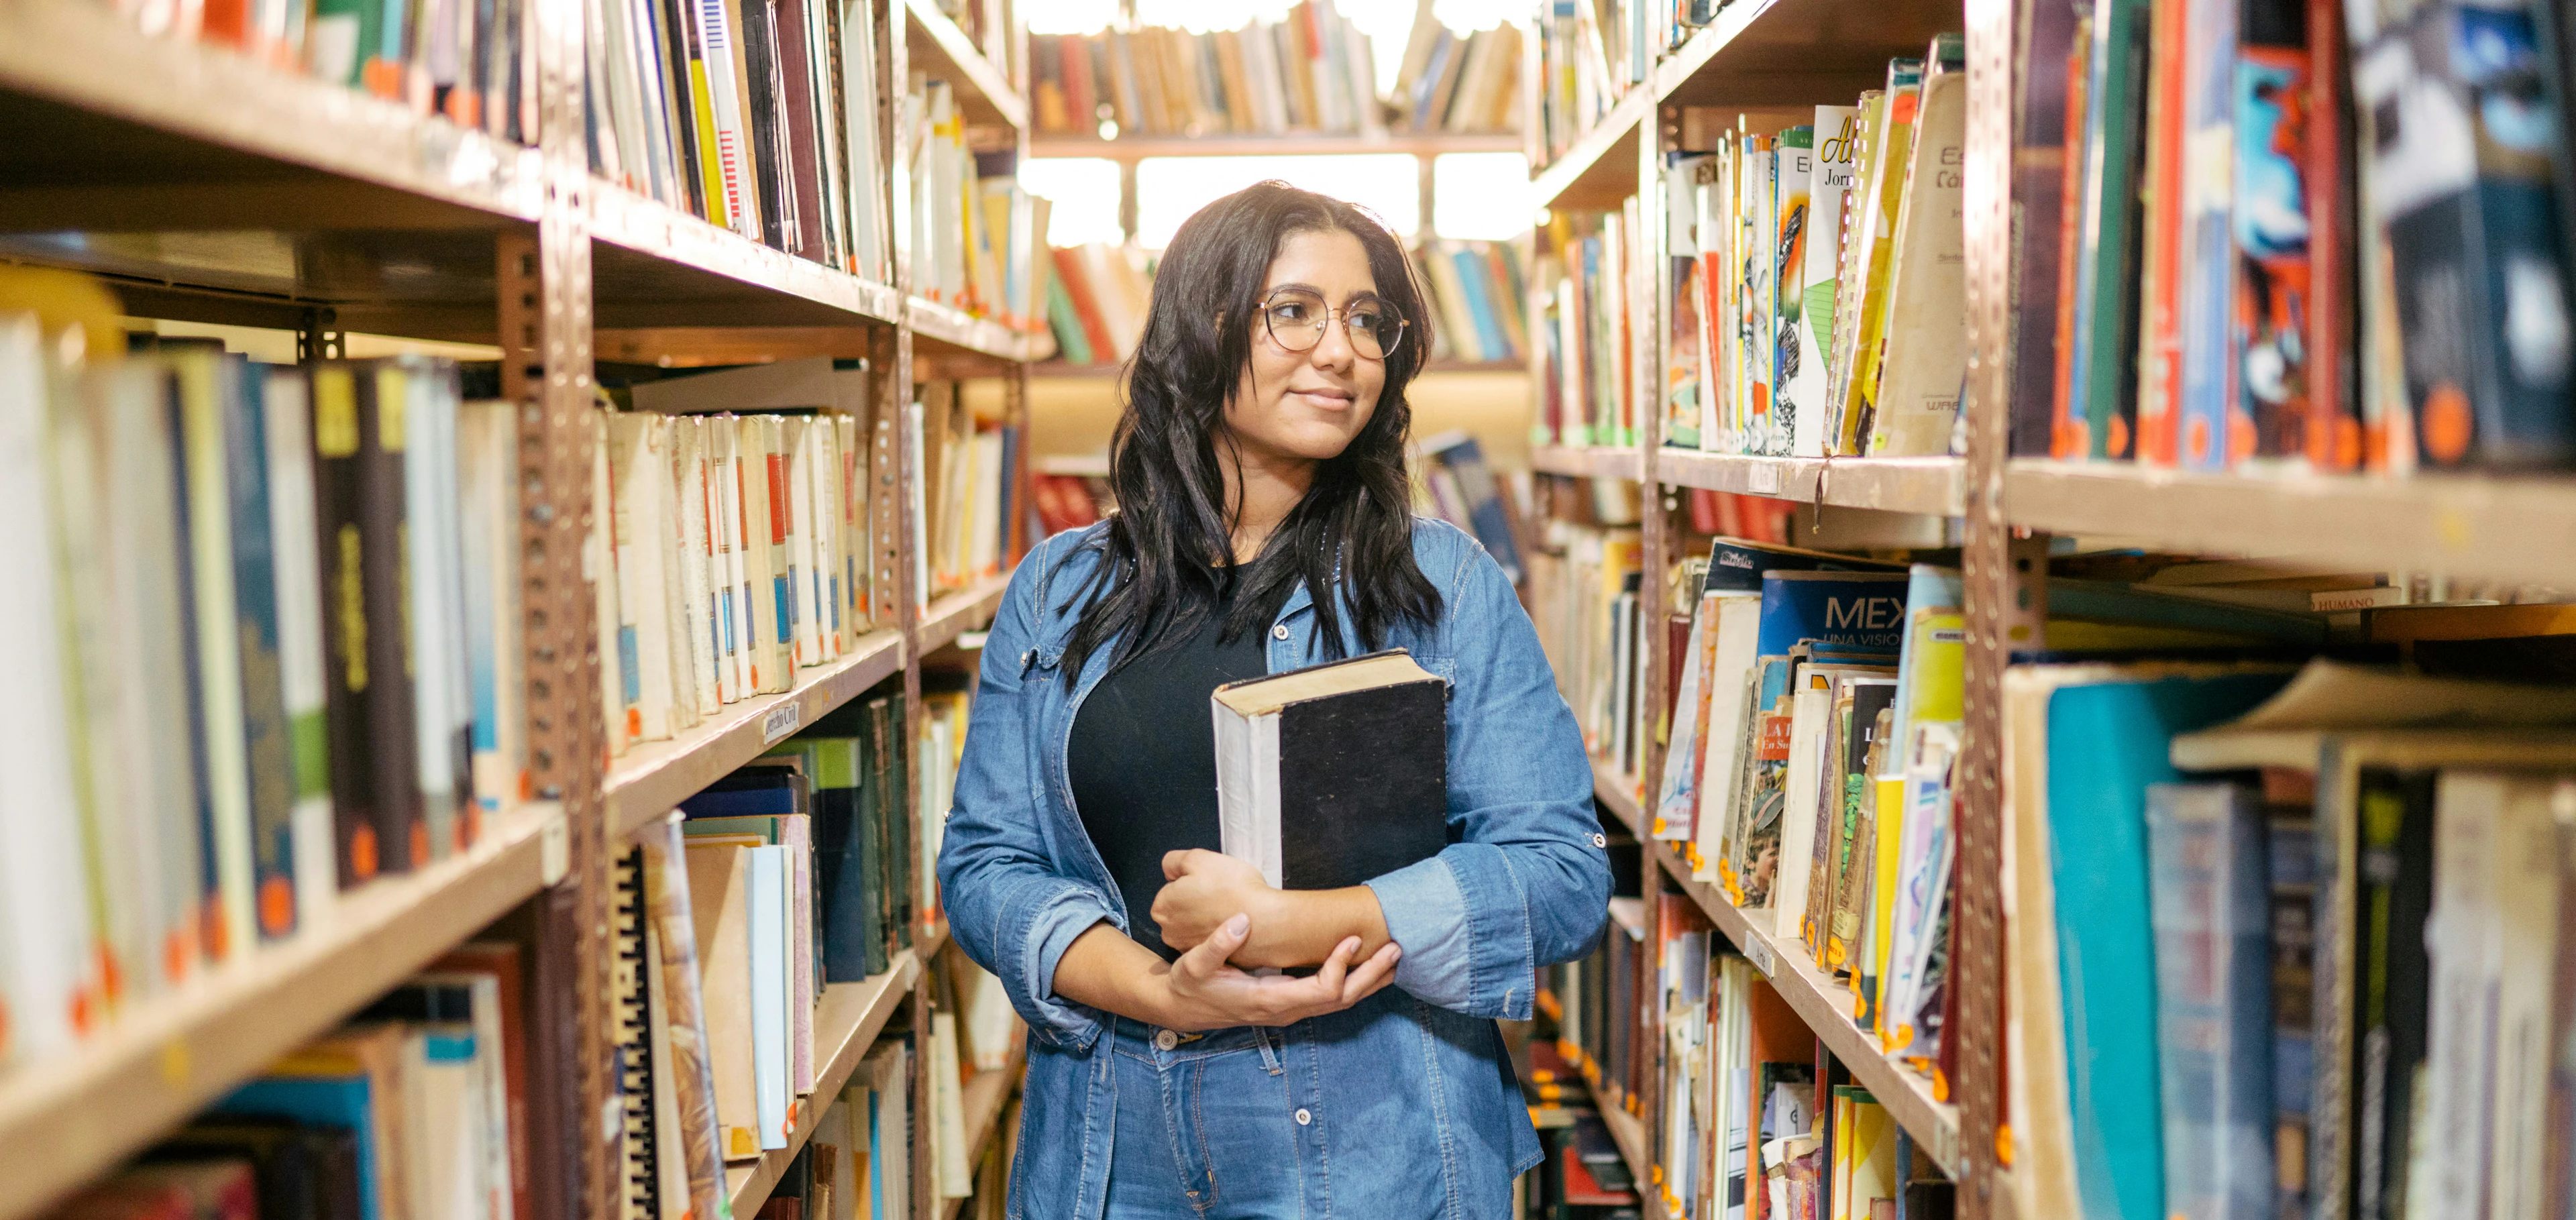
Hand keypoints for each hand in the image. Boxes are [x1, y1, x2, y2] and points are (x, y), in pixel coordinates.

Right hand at [1150, 913, 1400, 1030]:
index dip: (1340, 967)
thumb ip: (1216, 944)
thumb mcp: (1194, 965)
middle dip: (1370, 975)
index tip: (1351, 939)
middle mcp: (1286, 1010)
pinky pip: (1331, 998)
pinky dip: (1354, 983)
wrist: (1183, 1008)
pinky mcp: (1290, 1004)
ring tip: (1392, 957)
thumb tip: (1241, 922)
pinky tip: (1367, 968)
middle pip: (1342, 1000)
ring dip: (1368, 980)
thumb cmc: (1190, 985)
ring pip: (1341, 1003)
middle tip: (1395, 948)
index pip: (1320, 991)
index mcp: (1269, 1001)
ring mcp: (1290, 1009)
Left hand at [1151, 849, 1273, 956]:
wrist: (1266, 922)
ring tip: (1231, 906)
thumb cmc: (1232, 888)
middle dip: (1197, 900)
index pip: (1171, 889)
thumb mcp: (1198, 858)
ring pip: (1198, 924)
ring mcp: (1191, 950)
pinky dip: (1223, 931)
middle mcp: (1170, 933)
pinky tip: (1237, 922)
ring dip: (1210, 916)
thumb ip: (1174, 861)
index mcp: (1162, 908)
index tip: (1209, 880)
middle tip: (1221, 891)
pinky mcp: (1212, 960)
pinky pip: (1215, 938)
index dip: (1191, 881)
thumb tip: (1169, 870)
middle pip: (1182, 909)